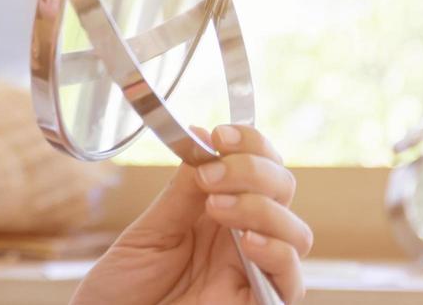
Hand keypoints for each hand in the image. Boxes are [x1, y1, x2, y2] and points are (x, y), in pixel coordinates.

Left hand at [72, 125, 312, 303]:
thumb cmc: (125, 287)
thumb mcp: (151, 231)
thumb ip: (182, 192)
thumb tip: (202, 135)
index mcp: (220, 214)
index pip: (260, 167)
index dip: (251, 145)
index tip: (220, 135)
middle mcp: (245, 241)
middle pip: (284, 192)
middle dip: (253, 170)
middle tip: (210, 175)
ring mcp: (255, 275)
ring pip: (297, 233)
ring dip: (261, 209)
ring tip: (217, 207)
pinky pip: (291, 281)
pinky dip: (276, 254)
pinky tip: (247, 242)